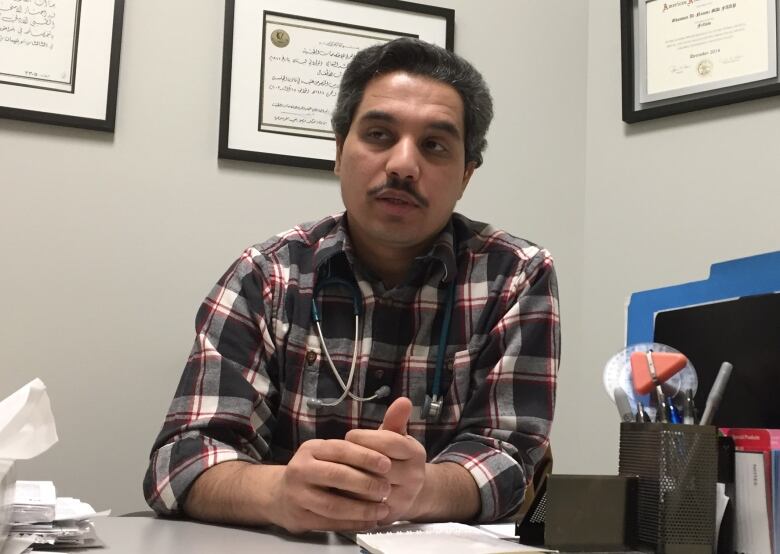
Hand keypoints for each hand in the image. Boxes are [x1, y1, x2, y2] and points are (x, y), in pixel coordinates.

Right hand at [270, 438, 392, 532]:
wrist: (279, 495)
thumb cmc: (313, 471)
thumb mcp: (325, 453)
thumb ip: (350, 451)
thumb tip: (384, 455)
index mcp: (311, 449)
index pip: (340, 449)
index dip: (365, 456)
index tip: (387, 464)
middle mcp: (300, 469)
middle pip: (336, 475)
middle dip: (365, 483)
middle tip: (386, 488)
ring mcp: (297, 495)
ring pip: (333, 504)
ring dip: (361, 509)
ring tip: (382, 510)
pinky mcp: (299, 518)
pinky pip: (329, 523)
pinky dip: (352, 524)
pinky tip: (369, 522)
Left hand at [345, 397, 426, 523]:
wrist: (413, 493)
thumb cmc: (397, 458)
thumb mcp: (398, 438)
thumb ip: (396, 421)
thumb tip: (404, 400)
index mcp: (415, 453)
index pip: (389, 443)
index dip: (366, 438)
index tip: (349, 436)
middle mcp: (414, 477)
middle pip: (379, 466)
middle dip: (355, 458)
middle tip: (337, 453)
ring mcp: (403, 498)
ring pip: (370, 487)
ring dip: (349, 477)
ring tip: (334, 468)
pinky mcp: (390, 515)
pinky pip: (365, 506)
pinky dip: (349, 497)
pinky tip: (337, 488)